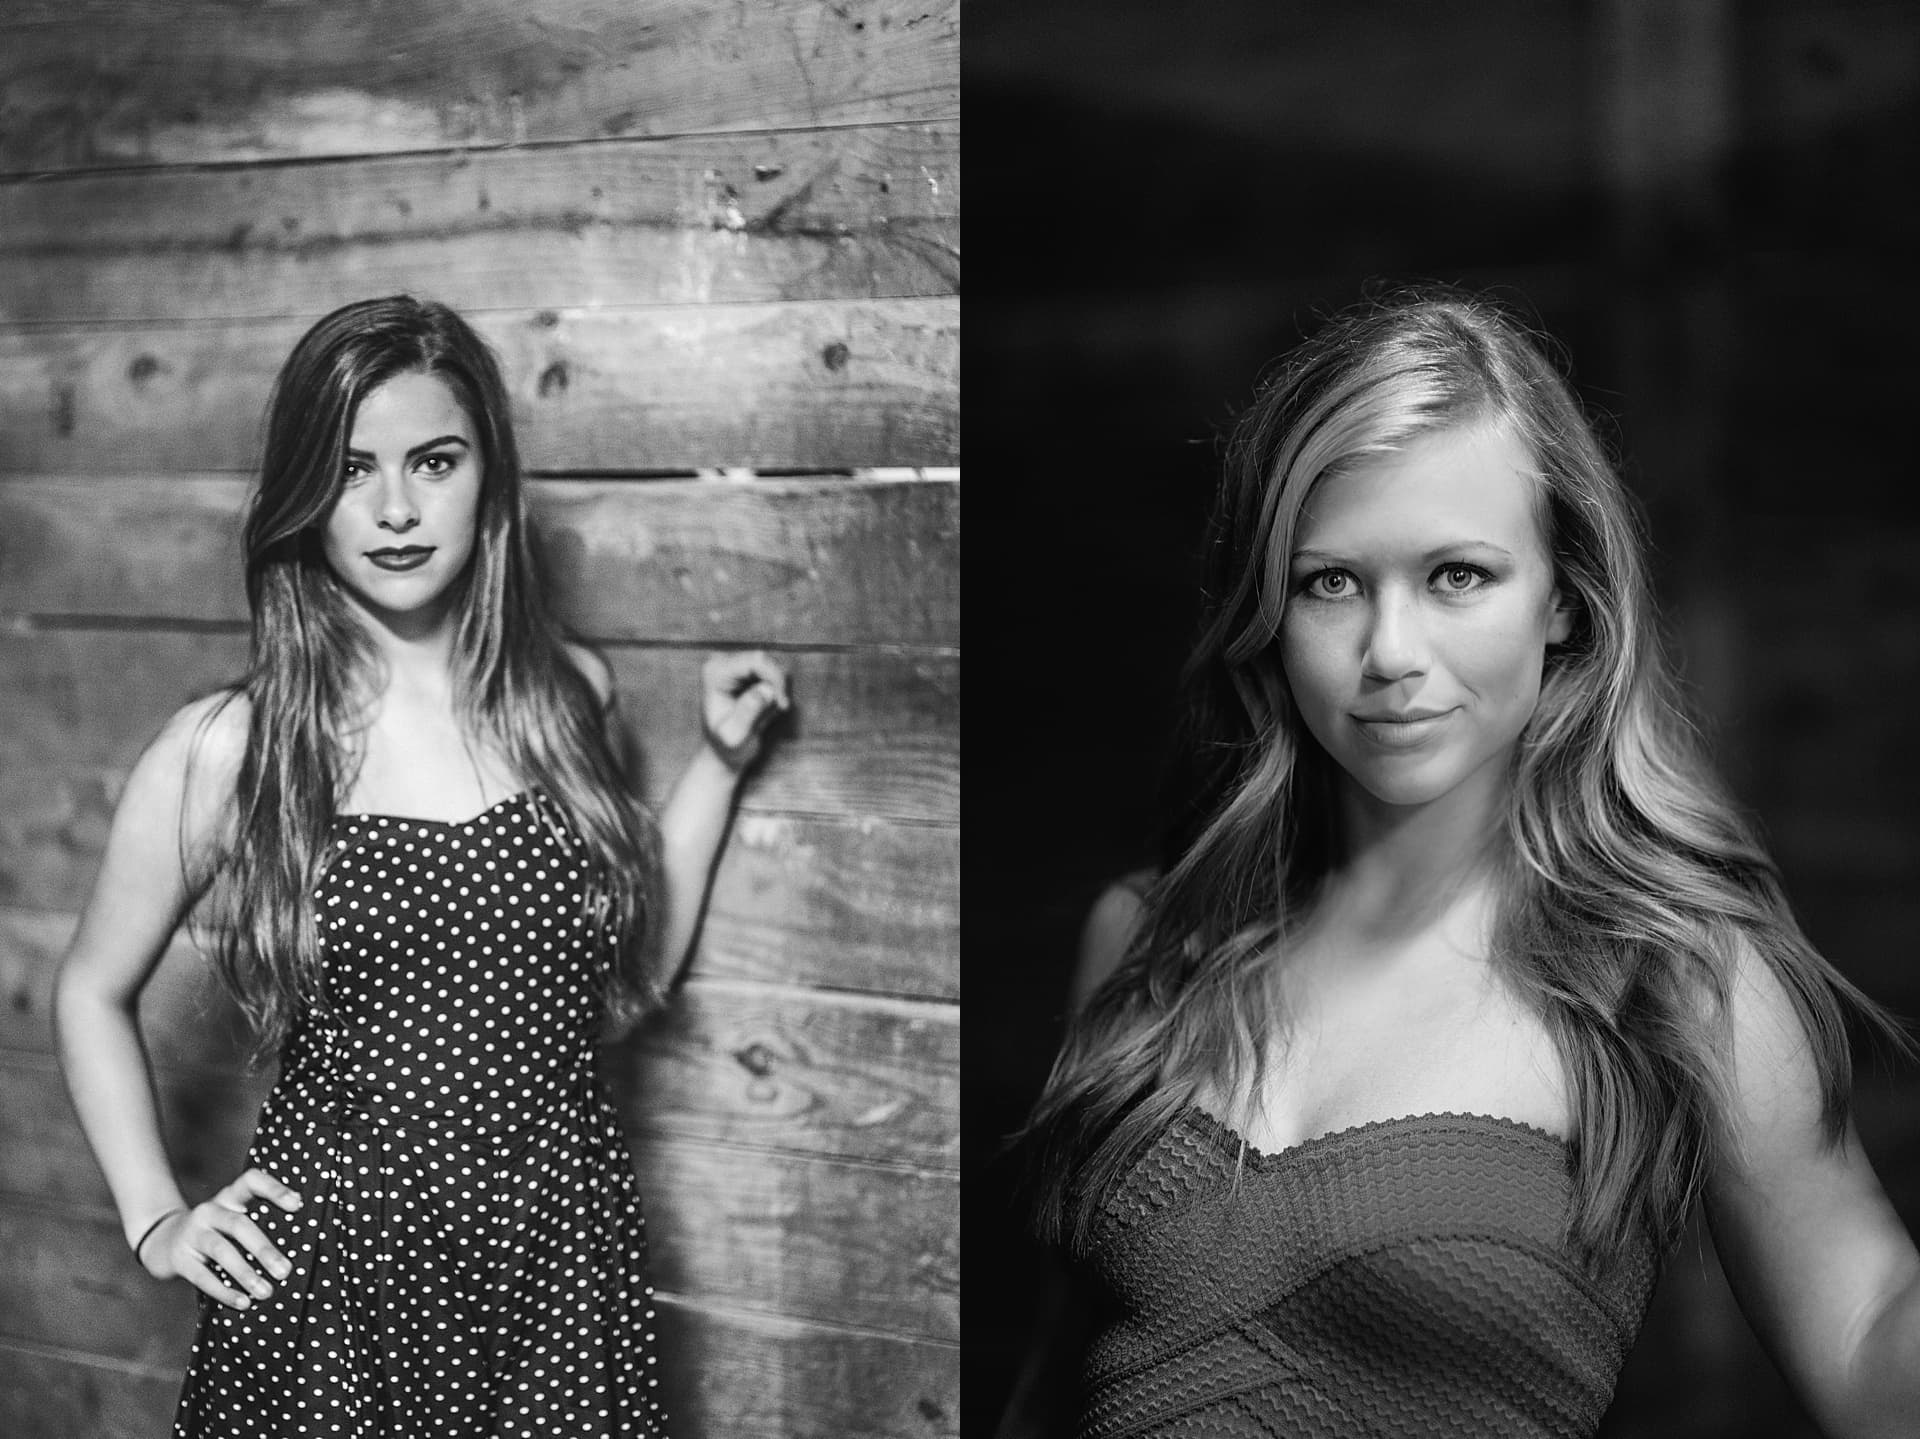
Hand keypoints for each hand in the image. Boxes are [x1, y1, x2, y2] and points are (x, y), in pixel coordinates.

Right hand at [139, 1168, 302, 1309]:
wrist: (163, 1242)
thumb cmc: (215, 1232)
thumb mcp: (232, 1219)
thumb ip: (258, 1224)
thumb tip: (294, 1254)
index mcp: (229, 1197)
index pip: (251, 1181)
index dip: (274, 1189)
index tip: (297, 1205)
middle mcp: (210, 1211)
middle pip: (239, 1224)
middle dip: (263, 1249)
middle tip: (285, 1271)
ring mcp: (192, 1233)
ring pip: (221, 1250)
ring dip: (246, 1273)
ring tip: (266, 1292)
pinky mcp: (180, 1259)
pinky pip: (203, 1276)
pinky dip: (224, 1291)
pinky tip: (243, 1302)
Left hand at [700, 650, 790, 772]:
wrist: (724, 751)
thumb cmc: (727, 746)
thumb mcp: (734, 736)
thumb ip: (747, 713)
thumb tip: (766, 689)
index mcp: (715, 672)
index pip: (756, 661)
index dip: (776, 679)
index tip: (783, 705)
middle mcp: (724, 662)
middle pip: (767, 660)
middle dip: (779, 685)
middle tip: (781, 709)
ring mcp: (736, 665)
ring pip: (774, 665)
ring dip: (779, 689)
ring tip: (769, 712)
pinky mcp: (749, 672)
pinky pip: (775, 674)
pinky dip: (778, 691)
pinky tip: (768, 708)